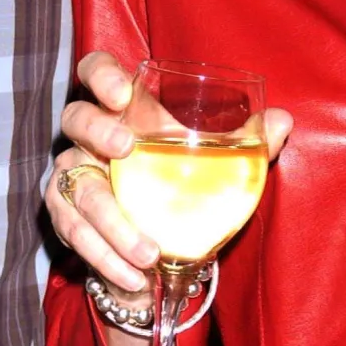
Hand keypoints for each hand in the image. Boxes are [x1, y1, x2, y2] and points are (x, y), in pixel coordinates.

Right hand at [47, 51, 292, 295]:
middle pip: (75, 117)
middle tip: (125, 149)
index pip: (96, 71)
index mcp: (123, 110)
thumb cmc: (184, 189)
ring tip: (149, 252)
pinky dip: (105, 255)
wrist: (155, 252)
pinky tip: (134, 274)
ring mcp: (73, 174)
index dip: (102, 75)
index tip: (122, 94)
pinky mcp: (64, 215)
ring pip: (77, 187)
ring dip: (112, 222)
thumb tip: (282, 121)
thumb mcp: (218, 166)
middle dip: (97, 131)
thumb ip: (247, 144)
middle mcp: (90, 136)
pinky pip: (74, 231)